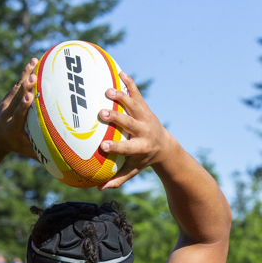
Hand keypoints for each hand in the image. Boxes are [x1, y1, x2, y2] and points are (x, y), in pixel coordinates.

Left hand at [0, 59, 38, 159]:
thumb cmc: (15, 145)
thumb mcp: (27, 151)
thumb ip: (42, 154)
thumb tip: (63, 161)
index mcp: (12, 127)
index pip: (18, 115)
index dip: (23, 106)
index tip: (29, 97)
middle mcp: (7, 113)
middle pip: (16, 98)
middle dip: (25, 87)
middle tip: (34, 77)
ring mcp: (6, 103)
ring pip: (16, 87)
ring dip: (25, 75)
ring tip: (35, 62)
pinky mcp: (7, 97)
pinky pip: (17, 83)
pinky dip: (25, 72)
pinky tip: (35, 62)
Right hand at [97, 73, 174, 189]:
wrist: (164, 145)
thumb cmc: (142, 160)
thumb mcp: (131, 171)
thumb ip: (116, 179)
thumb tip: (98, 189)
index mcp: (140, 147)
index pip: (127, 147)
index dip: (115, 147)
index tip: (102, 146)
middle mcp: (144, 130)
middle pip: (129, 123)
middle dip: (117, 118)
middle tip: (101, 114)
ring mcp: (145, 116)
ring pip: (133, 105)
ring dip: (121, 97)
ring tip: (107, 90)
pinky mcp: (145, 107)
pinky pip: (137, 93)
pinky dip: (129, 82)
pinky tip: (119, 72)